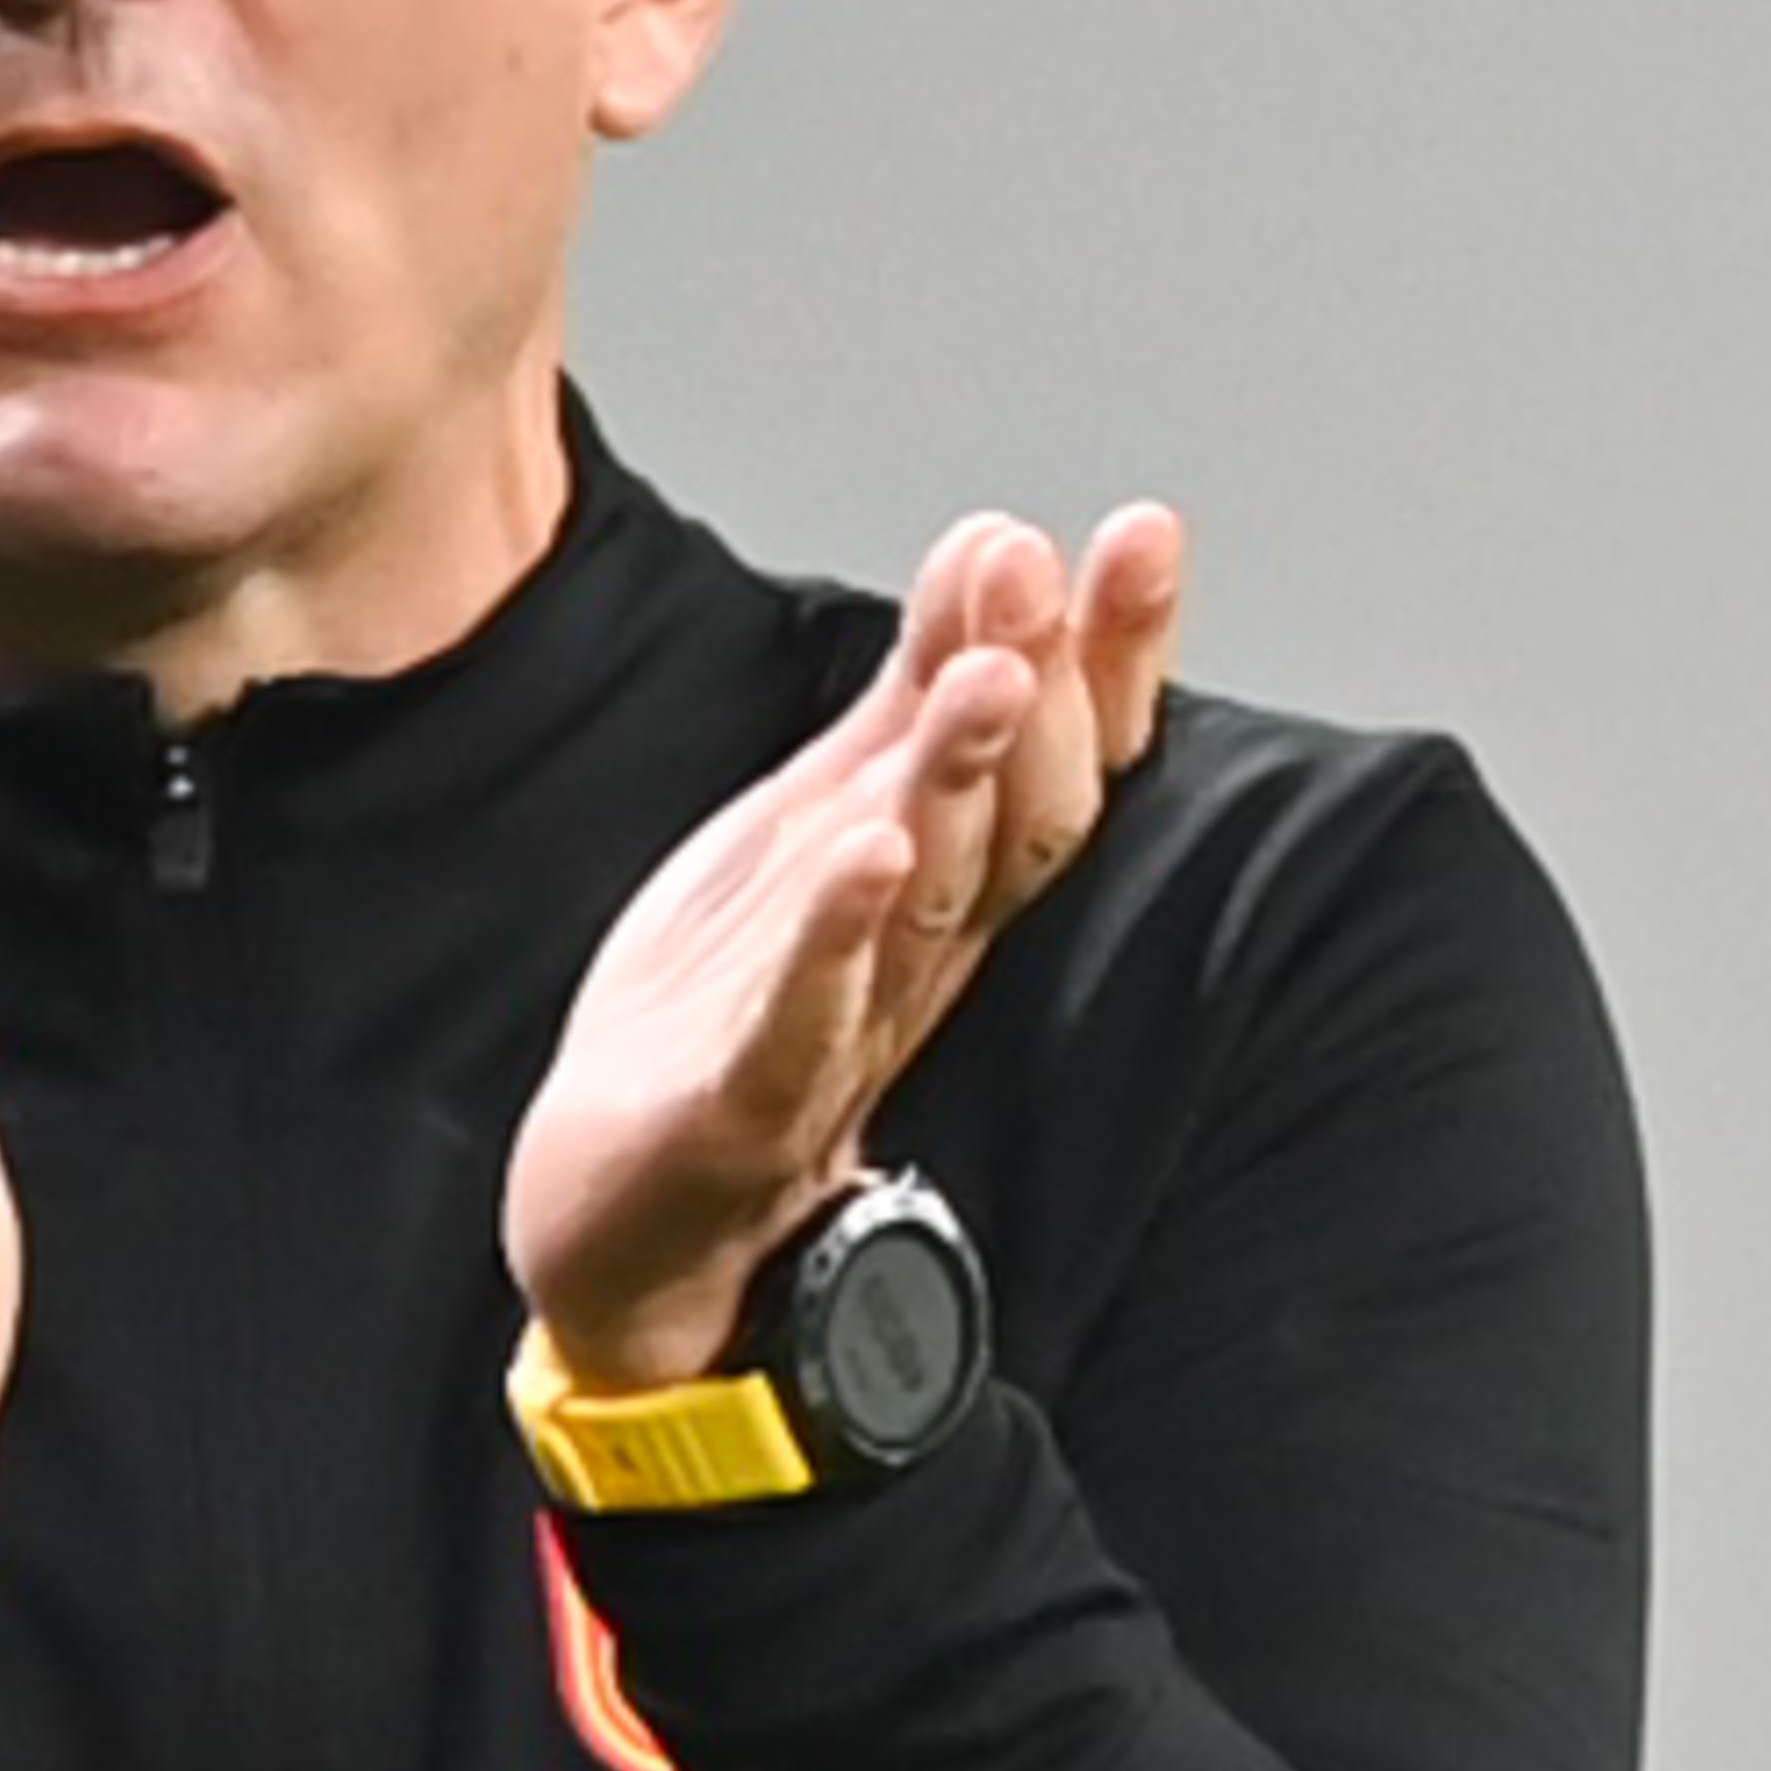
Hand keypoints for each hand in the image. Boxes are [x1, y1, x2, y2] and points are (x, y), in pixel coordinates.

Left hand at [503, 505, 1185, 1392]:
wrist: (624, 1232)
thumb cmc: (726, 1023)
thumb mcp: (820, 827)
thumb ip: (908, 700)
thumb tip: (1000, 546)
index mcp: (938, 897)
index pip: (1057, 768)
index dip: (1110, 659)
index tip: (1146, 538)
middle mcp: (913, 966)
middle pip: (1014, 830)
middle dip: (1043, 696)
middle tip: (1046, 575)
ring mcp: (836, 1040)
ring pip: (922, 907)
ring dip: (956, 787)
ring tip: (985, 678)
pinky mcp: (745, 1111)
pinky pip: (805, 1022)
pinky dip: (835, 939)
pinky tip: (862, 853)